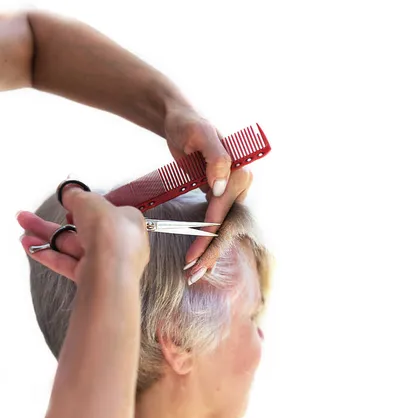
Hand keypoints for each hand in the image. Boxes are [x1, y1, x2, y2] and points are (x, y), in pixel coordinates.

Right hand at [18, 184, 148, 283]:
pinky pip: (68, 263)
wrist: (109, 272)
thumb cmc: (110, 233)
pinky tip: (30, 246)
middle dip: (55, 222)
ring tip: (24, 226)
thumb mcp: (91, 201)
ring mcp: (105, 263)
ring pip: (72, 246)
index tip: (69, 203)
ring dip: (47, 236)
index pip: (107, 212)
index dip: (87, 206)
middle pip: (83, 230)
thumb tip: (69, 191)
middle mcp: (120, 244)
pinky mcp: (92, 278)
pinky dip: (49, 254)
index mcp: (130, 222)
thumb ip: (77, 195)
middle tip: (32, 216)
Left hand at [165, 104, 240, 265]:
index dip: (208, 235)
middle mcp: (241, 184)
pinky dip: (209, 242)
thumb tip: (221, 186)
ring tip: (195, 274)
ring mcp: (232, 192)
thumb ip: (216, 156)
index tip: (192, 255)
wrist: (180, 121)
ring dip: (211, 252)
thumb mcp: (200, 134)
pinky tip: (202, 260)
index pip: (223, 211)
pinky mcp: (221, 197)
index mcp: (240, 172)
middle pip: (226, 225)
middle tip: (193, 273)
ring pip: (223, 229)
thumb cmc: (188, 125)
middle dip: (210, 252)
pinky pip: (217, 224)